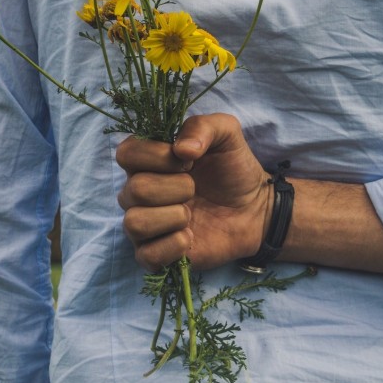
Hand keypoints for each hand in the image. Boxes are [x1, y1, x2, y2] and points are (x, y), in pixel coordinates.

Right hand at [116, 113, 270, 270]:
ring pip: (134, 223)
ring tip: (191, 214)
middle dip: (175, 188)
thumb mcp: (226, 134)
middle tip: (195, 188)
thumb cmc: (233, 168)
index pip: (126, 153)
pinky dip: (172, 246)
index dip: (157, 156)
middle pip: (135, 190)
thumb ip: (203, 126)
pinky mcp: (157, 254)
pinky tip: (190, 236)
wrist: (256, 207)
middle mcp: (139, 191)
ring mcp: (146, 224)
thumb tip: (181, 149)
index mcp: (148, 160)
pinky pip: (145, 256)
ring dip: (172, 217)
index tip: (188, 160)